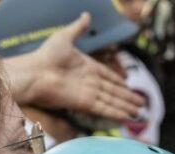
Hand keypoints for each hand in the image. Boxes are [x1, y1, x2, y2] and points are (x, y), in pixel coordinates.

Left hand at [13, 12, 143, 121]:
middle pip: (112, 91)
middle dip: (127, 98)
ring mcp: (87, 93)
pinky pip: (103, 108)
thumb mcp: (64, 37)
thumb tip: (86, 15)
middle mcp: (88, 82)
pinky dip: (115, 112)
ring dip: (125, 106)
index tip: (128, 87)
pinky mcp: (84, 103)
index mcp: (86, 67)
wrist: (34, 73)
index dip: (119, 82)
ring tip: (139, 112)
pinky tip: (126, 117)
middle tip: (141, 104)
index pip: (107, 76)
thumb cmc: (46, 55)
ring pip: (111, 101)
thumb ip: (78, 28)